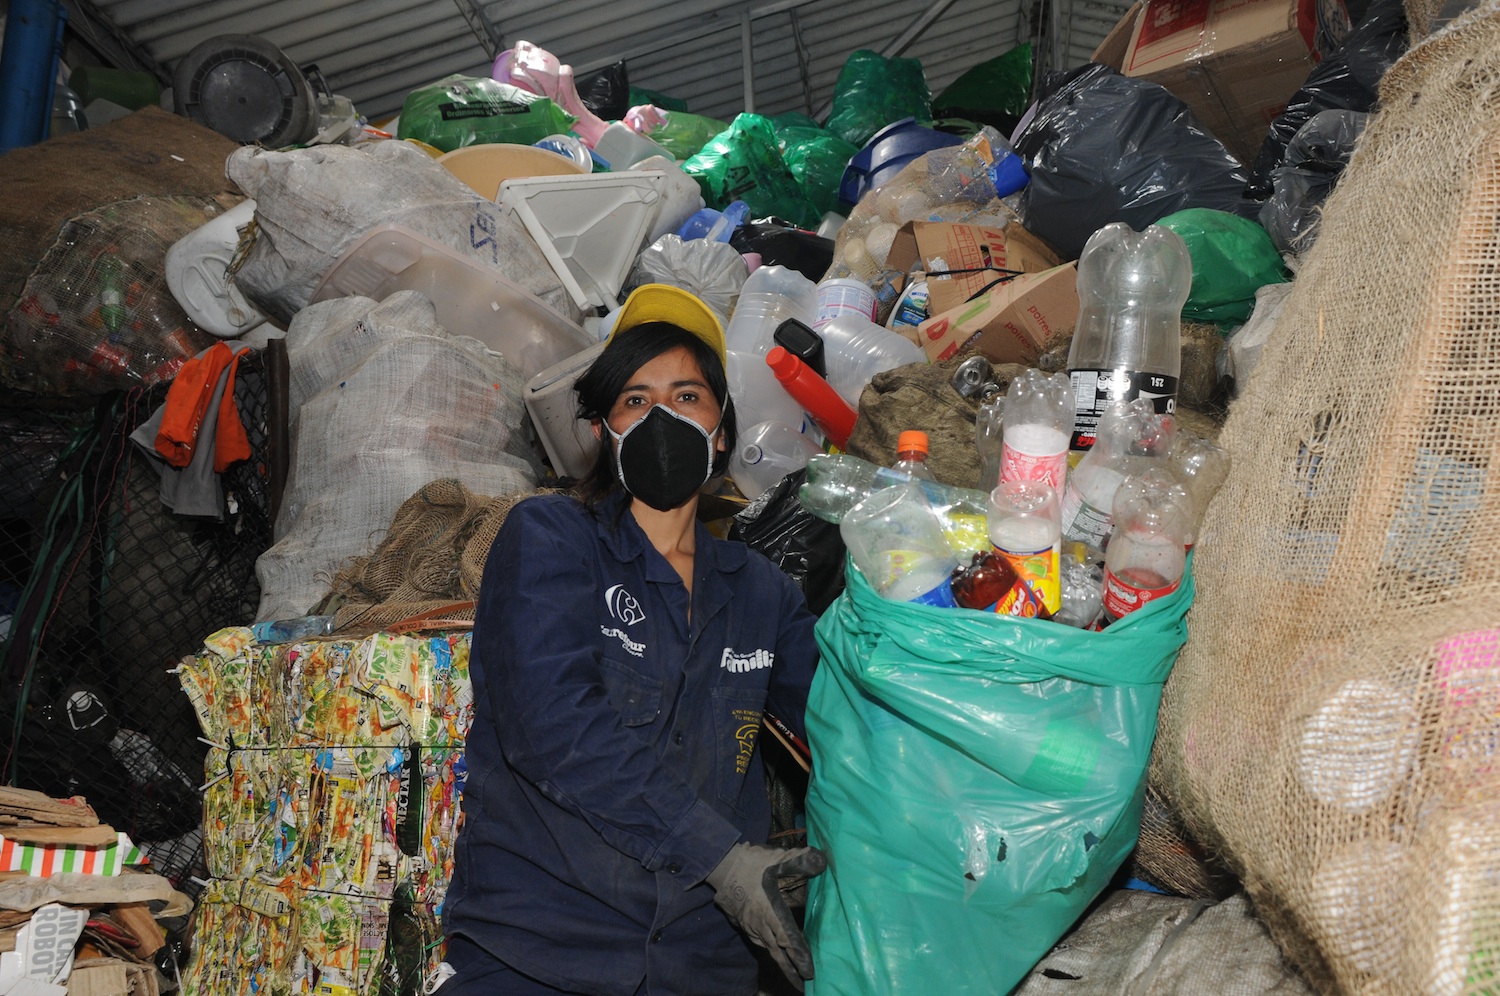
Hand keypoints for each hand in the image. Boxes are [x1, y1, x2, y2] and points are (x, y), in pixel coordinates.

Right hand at [706, 842, 827, 989]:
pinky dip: (769, 948)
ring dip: (780, 961)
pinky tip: (774, 950)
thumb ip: (800, 861)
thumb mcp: (777, 858)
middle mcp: (759, 922)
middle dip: (790, 969)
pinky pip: (758, 940)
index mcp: (769, 910)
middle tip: (803, 984)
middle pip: (777, 951)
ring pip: (767, 947)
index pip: (788, 938)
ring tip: (792, 973)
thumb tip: (821, 861)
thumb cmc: (750, 863)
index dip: (799, 955)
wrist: (720, 865)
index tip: (809, 970)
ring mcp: (749, 924)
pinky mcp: (742, 922)